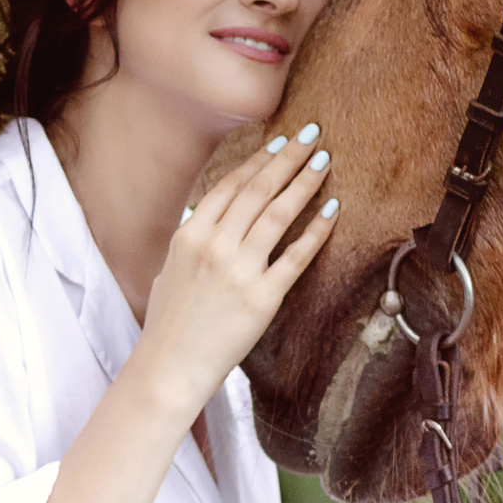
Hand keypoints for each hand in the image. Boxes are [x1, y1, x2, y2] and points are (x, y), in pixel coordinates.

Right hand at [129, 124, 337, 410]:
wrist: (170, 366)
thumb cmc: (169, 320)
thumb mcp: (171, 266)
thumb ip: (195, 236)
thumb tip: (213, 213)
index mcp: (190, 234)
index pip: (231, 185)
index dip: (259, 160)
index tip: (280, 141)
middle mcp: (215, 246)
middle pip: (259, 191)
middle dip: (288, 159)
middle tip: (311, 136)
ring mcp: (240, 271)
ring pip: (279, 214)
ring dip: (305, 183)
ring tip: (324, 162)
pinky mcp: (263, 298)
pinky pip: (296, 257)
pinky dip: (317, 231)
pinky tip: (333, 209)